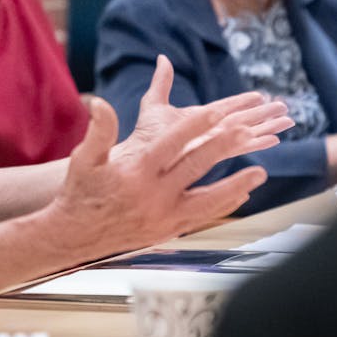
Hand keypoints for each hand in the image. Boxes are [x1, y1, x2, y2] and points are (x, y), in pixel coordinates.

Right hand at [48, 61, 285, 258]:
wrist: (75, 234)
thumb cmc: (81, 191)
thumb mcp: (83, 158)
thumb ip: (99, 131)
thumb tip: (99, 102)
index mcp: (134, 172)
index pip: (172, 143)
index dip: (196, 125)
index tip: (218, 110)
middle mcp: (152, 195)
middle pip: (195, 166)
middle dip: (223, 146)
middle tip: (248, 130)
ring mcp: (163, 215)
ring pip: (208, 198)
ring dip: (236, 184)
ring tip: (260, 172)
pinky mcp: (168, 229)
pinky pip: (202, 216)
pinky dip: (223, 205)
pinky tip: (240, 195)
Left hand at [113, 56, 292, 167]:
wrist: (141, 156)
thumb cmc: (144, 136)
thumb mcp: (154, 104)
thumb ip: (162, 82)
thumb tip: (162, 58)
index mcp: (200, 118)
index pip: (227, 107)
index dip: (243, 101)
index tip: (260, 95)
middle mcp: (211, 130)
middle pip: (243, 120)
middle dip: (264, 114)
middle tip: (285, 107)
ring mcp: (215, 142)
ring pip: (248, 132)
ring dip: (268, 126)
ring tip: (288, 121)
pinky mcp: (217, 153)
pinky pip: (243, 147)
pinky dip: (259, 143)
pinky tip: (274, 140)